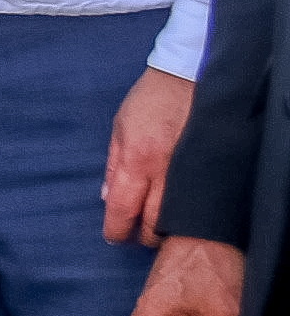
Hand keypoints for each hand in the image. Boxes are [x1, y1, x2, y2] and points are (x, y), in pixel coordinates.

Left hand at [102, 68, 194, 246]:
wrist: (186, 78)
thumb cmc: (148, 101)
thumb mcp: (119, 129)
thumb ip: (114, 166)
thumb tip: (107, 197)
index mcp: (136, 160)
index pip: (124, 208)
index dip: (117, 230)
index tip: (114, 237)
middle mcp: (164, 171)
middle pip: (156, 223)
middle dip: (144, 237)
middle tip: (136, 237)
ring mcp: (188, 171)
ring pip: (180, 217)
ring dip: (167, 229)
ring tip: (156, 228)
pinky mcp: (207, 168)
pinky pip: (196, 200)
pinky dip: (186, 212)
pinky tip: (179, 212)